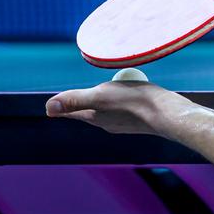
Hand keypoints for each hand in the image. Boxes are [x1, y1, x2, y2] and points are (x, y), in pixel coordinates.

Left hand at [46, 81, 189, 134]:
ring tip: (99, 90)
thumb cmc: (132, 102)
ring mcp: (122, 122)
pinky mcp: (136, 118)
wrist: (166, 113)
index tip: (52, 104)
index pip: (71, 112)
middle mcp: (106, 123)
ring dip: (99, 100)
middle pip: (86, 111)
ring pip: (104, 109)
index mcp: (94, 118)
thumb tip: (47, 108)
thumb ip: (74, 100)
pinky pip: (120, 107)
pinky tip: (124, 92)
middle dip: (78, 103)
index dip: (62, 106)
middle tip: (71, 95)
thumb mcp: (99, 96)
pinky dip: (117, 99)